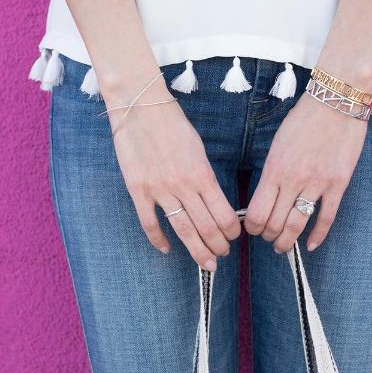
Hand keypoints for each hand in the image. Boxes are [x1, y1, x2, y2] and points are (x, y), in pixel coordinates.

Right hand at [109, 83, 240, 270]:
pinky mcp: (138, 190)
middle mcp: (183, 186)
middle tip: (222, 256)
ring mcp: (159, 190)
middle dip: (217, 246)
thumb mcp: (198, 148)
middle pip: (206, 227)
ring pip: (182, 230)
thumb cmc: (173, 124)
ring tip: (206, 264)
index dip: (231, 231)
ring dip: (196, 250)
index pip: (223, 213)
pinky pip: (149, 222)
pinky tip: (166, 249)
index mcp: (202, 174)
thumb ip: (205, 175)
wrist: (141, 108)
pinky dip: (158, 239)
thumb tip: (213, 199)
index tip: (233, 238)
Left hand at [244, 92, 367, 252]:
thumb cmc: (303, 120)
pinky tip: (310, 246)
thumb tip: (265, 196)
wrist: (336, 102)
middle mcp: (293, 180)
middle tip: (268, 238)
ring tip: (282, 247)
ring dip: (287, 241)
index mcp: (274, 169)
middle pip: (274, 222)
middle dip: (268, 236)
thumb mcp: (277, 144)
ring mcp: (317, 184)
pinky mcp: (338, 184)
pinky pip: (326, 217)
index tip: (253, 229)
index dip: (252, 227)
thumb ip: (271, 171)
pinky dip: (317, 236)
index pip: (256, 211)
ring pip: (297, 225)